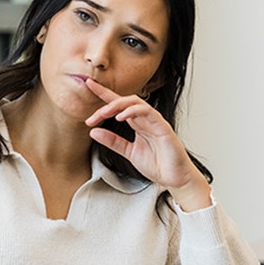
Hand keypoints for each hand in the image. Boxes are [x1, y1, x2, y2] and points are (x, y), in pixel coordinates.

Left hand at [83, 78, 211, 211]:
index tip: (88, 86)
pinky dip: (133, 111)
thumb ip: (113, 141)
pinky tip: (121, 117)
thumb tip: (93, 131)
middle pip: (124, 100)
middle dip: (106, 103)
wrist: (175, 178)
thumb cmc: (158, 165)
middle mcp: (145, 119)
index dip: (104, 94)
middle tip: (91, 117)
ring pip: (135, 102)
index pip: (119, 105)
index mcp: (137, 123)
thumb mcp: (129, 152)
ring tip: (103, 114)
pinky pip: (148, 112)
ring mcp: (154, 121)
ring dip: (117, 105)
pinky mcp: (163, 127)